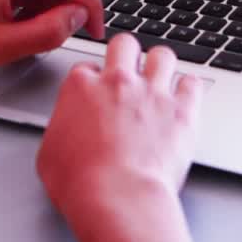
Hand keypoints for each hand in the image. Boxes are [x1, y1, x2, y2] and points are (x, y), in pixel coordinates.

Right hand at [36, 35, 205, 241]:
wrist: (117, 197)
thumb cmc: (80, 182)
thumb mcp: (49, 154)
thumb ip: (61, 129)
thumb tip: (66, 132)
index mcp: (81, 88)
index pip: (87, 67)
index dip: (93, 79)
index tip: (97, 93)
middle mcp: (118, 82)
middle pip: (125, 44)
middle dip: (127, 54)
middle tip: (129, 72)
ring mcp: (152, 93)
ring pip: (163, 55)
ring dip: (161, 66)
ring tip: (160, 80)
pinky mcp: (182, 110)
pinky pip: (192, 83)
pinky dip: (189, 89)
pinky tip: (185, 98)